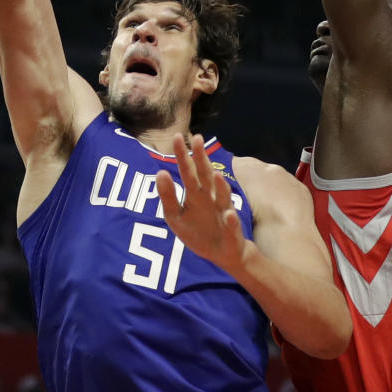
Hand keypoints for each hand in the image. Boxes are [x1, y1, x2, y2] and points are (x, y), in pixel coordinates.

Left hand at [156, 134, 247, 276]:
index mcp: (196, 194)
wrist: (222, 254)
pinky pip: (231, 225)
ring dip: (221, 187)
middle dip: (202, 159)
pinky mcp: (231, 232)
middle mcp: (211, 199)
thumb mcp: (175, 216)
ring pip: (223, 198)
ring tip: (216, 175)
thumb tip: (160, 172)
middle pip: (206, 176)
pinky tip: (228, 215)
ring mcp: (223, 213)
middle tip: (197, 139)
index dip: (183, 155)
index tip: (177, 136)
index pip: (188, 171)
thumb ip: (168, 196)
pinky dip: (230, 221)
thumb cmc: (198, 231)